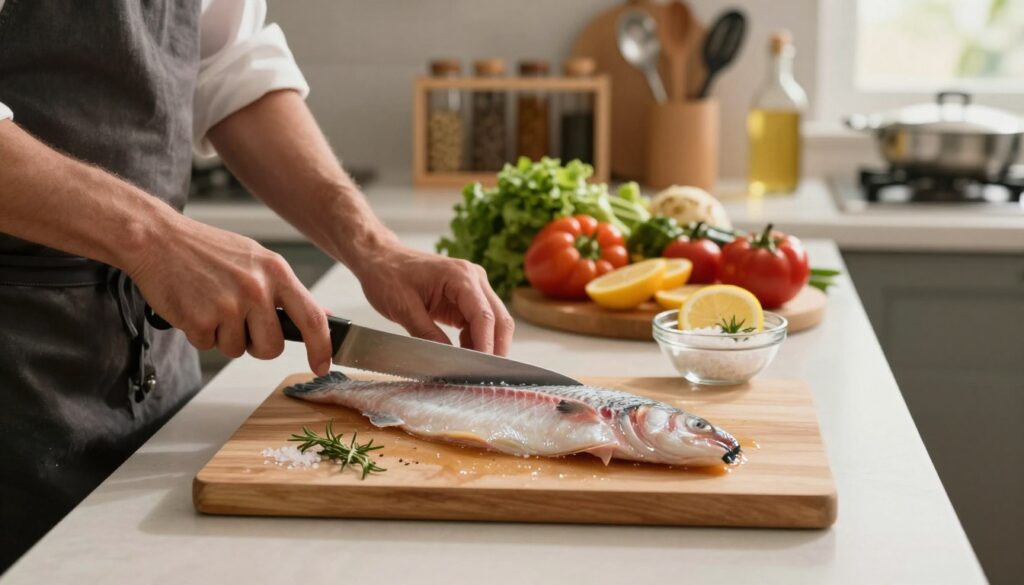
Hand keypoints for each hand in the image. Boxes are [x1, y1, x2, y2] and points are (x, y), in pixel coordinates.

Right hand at [125, 214, 331, 374]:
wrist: (157, 238)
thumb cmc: (207, 250)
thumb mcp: (257, 259)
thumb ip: (287, 290)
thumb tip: (322, 315)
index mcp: (276, 272)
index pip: (312, 318)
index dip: (322, 347)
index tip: (322, 365)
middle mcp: (256, 289)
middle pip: (272, 347)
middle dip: (257, 345)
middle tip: (238, 322)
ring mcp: (228, 305)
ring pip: (238, 350)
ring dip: (224, 337)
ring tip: (210, 304)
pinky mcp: (201, 320)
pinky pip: (209, 346)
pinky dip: (200, 333)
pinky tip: (194, 306)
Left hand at [352, 246, 514, 354]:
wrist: (380, 258)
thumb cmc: (388, 276)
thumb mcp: (404, 309)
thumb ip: (428, 336)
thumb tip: (448, 362)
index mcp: (460, 276)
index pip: (484, 315)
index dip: (486, 345)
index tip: (481, 369)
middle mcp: (473, 278)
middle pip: (499, 318)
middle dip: (496, 348)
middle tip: (485, 375)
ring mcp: (473, 286)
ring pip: (494, 321)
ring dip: (486, 345)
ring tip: (470, 367)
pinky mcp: (466, 297)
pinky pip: (479, 322)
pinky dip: (475, 339)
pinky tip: (462, 353)